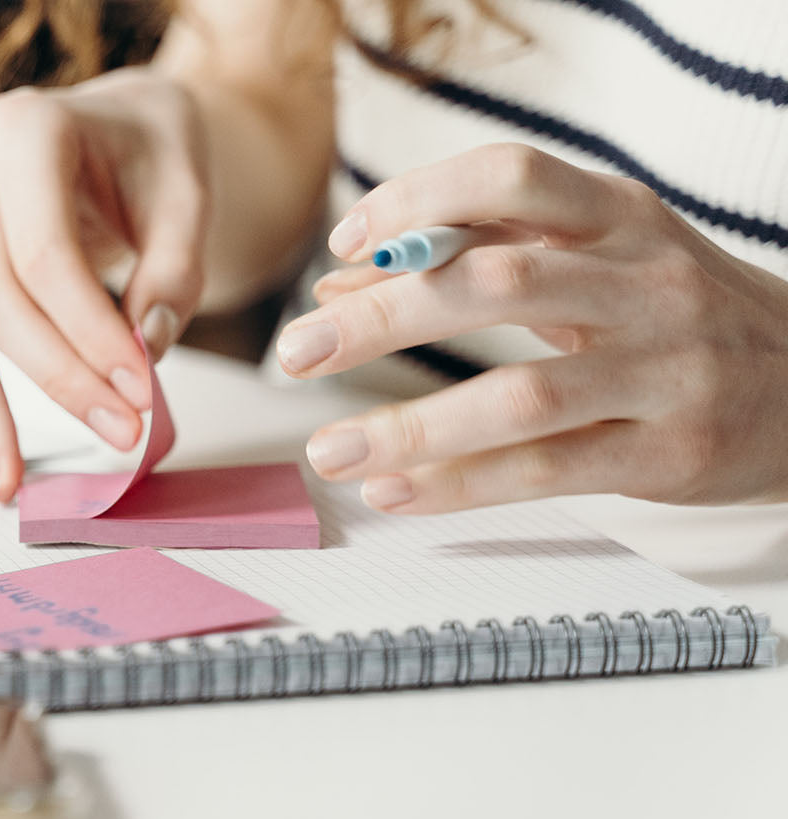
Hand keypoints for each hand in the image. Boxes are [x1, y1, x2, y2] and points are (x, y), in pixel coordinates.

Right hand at [0, 68, 209, 501]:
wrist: (112, 127)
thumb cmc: (148, 148)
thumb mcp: (187, 186)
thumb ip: (175, 266)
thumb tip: (146, 347)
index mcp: (21, 129)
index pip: (43, 255)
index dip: (89, 334)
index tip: (140, 392)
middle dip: (54, 380)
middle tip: (117, 435)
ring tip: (9, 483)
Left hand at [278, 143, 787, 512]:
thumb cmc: (671, 312)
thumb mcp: (593, 258)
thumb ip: (474, 255)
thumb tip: (341, 284)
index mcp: (619, 217)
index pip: (509, 178)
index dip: (418, 202)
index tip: (345, 242)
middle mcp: (645, 283)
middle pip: (496, 285)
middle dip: (381, 318)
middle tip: (297, 351)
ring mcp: (666, 371)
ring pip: (520, 396)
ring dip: (409, 427)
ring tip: (329, 450)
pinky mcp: (670, 452)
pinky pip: (548, 471)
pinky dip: (460, 485)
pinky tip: (396, 489)